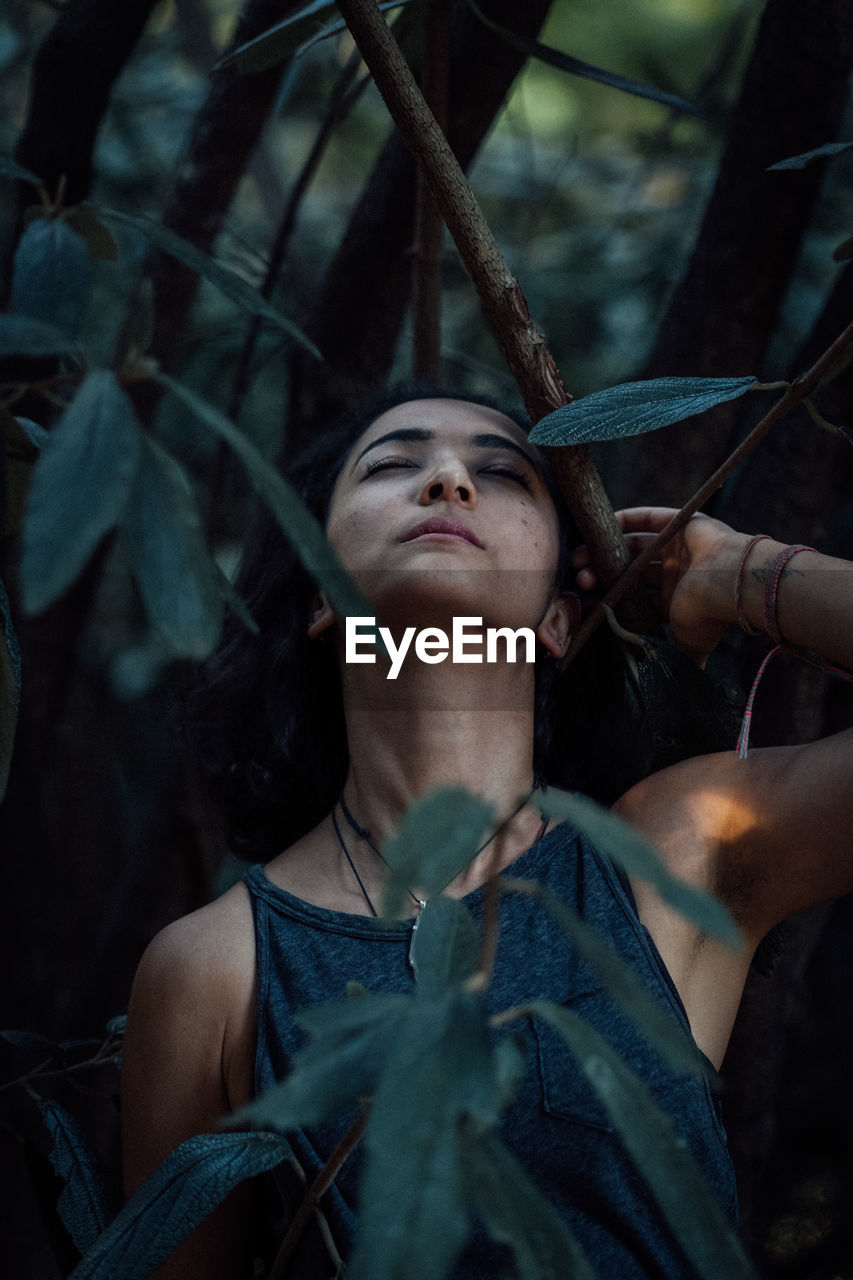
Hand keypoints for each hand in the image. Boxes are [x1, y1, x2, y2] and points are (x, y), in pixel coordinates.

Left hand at [572, 507, 743, 665]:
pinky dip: (625, 520)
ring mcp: (678, 547)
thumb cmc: (708, 615)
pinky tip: (604, 528)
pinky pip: (648, 518)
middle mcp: (676, 572)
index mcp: (675, 598)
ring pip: (634, 546)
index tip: (586, 602)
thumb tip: (675, 696)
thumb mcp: (690, 646)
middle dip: (602, 575)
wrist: (732, 584)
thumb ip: (681, 663)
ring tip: (582, 560)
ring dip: (606, 551)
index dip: (610, 597)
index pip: (635, 596)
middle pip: (629, 571)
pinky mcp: (681, 524)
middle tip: (581, 580)